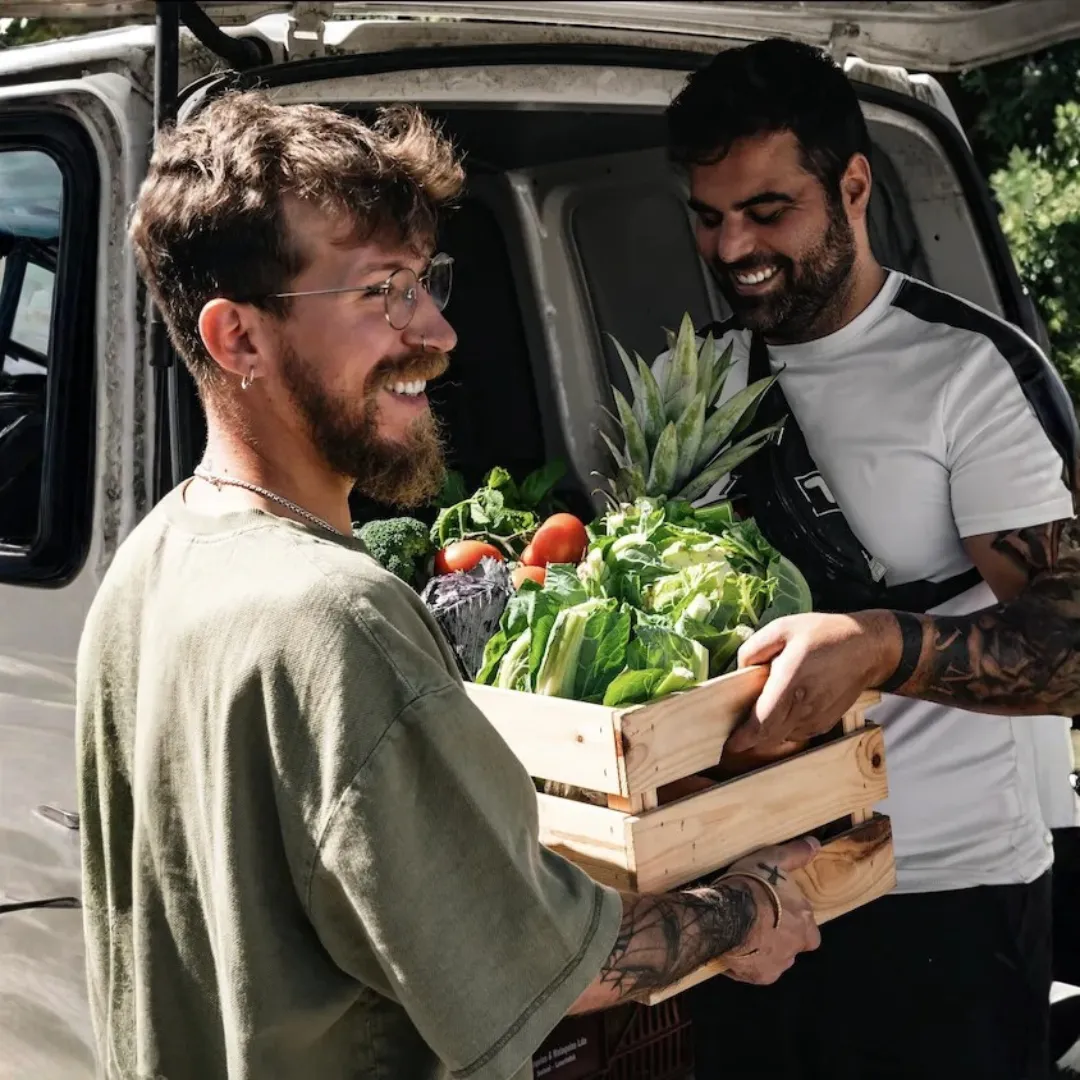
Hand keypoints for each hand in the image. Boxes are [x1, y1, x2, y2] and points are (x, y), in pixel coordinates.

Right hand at [716, 836, 821, 984]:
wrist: (726, 914)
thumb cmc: (752, 885)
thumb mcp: (774, 859)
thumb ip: (796, 854)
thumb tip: (815, 844)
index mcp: (803, 922)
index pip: (809, 929)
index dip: (795, 921)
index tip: (778, 911)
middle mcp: (794, 947)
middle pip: (793, 946)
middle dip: (781, 938)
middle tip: (760, 924)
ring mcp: (776, 964)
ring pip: (775, 960)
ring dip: (765, 950)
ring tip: (745, 935)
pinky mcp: (757, 976)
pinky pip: (755, 971)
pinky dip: (747, 963)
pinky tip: (735, 949)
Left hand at [724, 611, 900, 752]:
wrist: (867, 647)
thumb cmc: (823, 634)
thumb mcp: (783, 628)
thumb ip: (755, 648)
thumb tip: (740, 670)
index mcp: (791, 680)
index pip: (763, 721)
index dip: (744, 737)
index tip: (729, 743)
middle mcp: (804, 704)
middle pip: (770, 736)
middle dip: (749, 740)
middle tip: (734, 734)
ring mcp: (817, 717)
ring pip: (783, 737)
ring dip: (767, 733)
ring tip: (759, 715)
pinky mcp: (826, 722)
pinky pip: (797, 733)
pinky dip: (784, 729)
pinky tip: (783, 711)